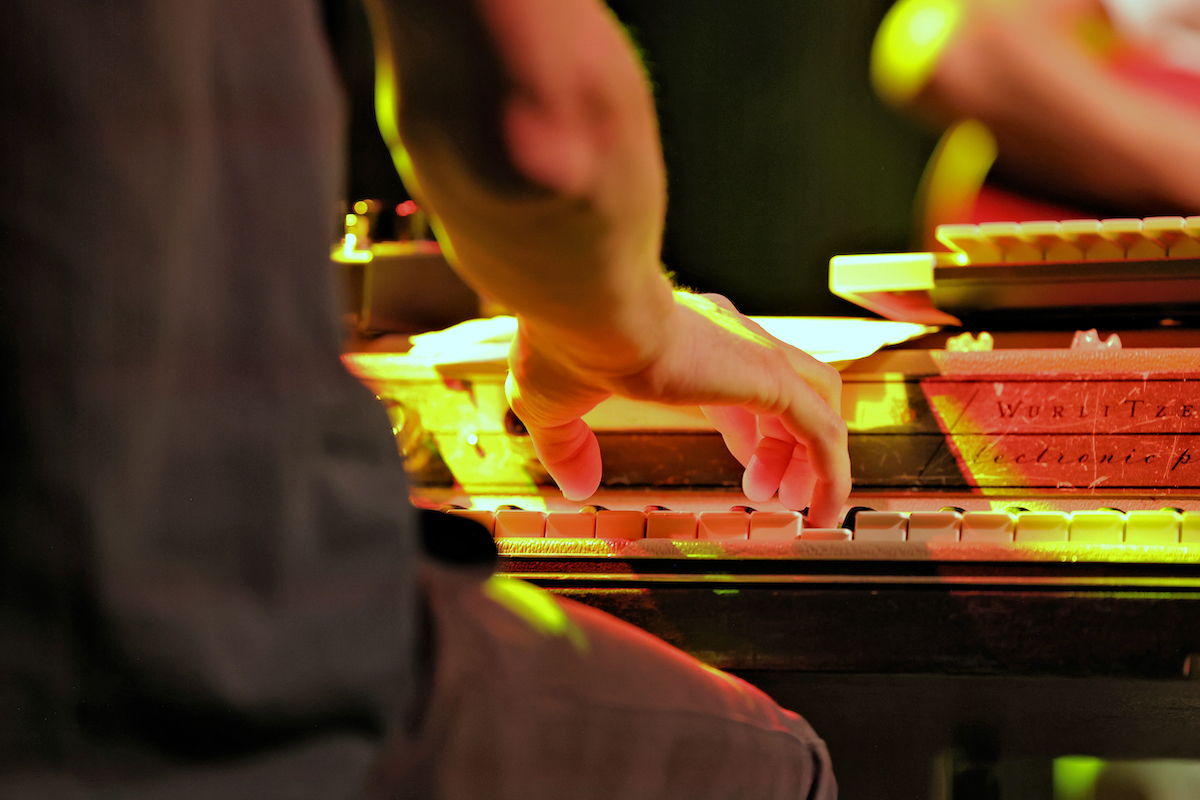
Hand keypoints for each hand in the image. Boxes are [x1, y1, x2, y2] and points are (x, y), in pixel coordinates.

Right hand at [506, 291, 850, 526]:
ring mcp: (756, 354)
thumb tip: (578, 486)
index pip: (743, 385)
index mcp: (689, 338)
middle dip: (783, 451)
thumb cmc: (565, 341)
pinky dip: (831, 474)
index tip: (749, 476)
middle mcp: (732, 338)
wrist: (587, 307)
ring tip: (795, 507)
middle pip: (788, 394)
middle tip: (769, 496)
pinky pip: (824, 434)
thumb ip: (568, 446)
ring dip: (810, 461)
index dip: (750, 434)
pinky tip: (824, 510)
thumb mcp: (551, 405)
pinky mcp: (771, 377)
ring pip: (817, 407)